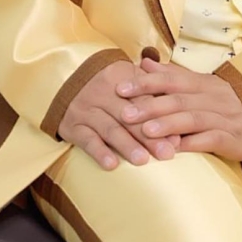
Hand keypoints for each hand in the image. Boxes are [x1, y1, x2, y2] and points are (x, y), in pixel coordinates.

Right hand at [57, 59, 180, 170]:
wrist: (63, 78)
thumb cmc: (107, 83)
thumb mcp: (127, 78)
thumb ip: (152, 95)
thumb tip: (176, 121)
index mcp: (120, 78)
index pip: (144, 100)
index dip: (161, 119)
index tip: (177, 137)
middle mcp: (103, 93)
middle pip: (130, 117)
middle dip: (149, 136)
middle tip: (167, 153)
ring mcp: (86, 110)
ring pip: (110, 129)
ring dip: (127, 145)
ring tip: (142, 160)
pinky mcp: (73, 126)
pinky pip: (86, 140)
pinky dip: (99, 152)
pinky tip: (111, 164)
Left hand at [115, 56, 241, 163]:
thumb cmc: (224, 104)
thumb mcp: (200, 86)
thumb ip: (172, 76)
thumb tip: (144, 62)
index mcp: (202, 83)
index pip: (171, 80)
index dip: (145, 83)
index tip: (120, 89)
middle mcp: (212, 97)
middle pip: (178, 99)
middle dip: (150, 106)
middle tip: (124, 113)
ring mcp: (223, 117)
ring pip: (193, 118)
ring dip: (168, 124)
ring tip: (146, 131)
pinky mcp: (233, 138)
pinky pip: (212, 139)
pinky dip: (193, 144)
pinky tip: (175, 150)